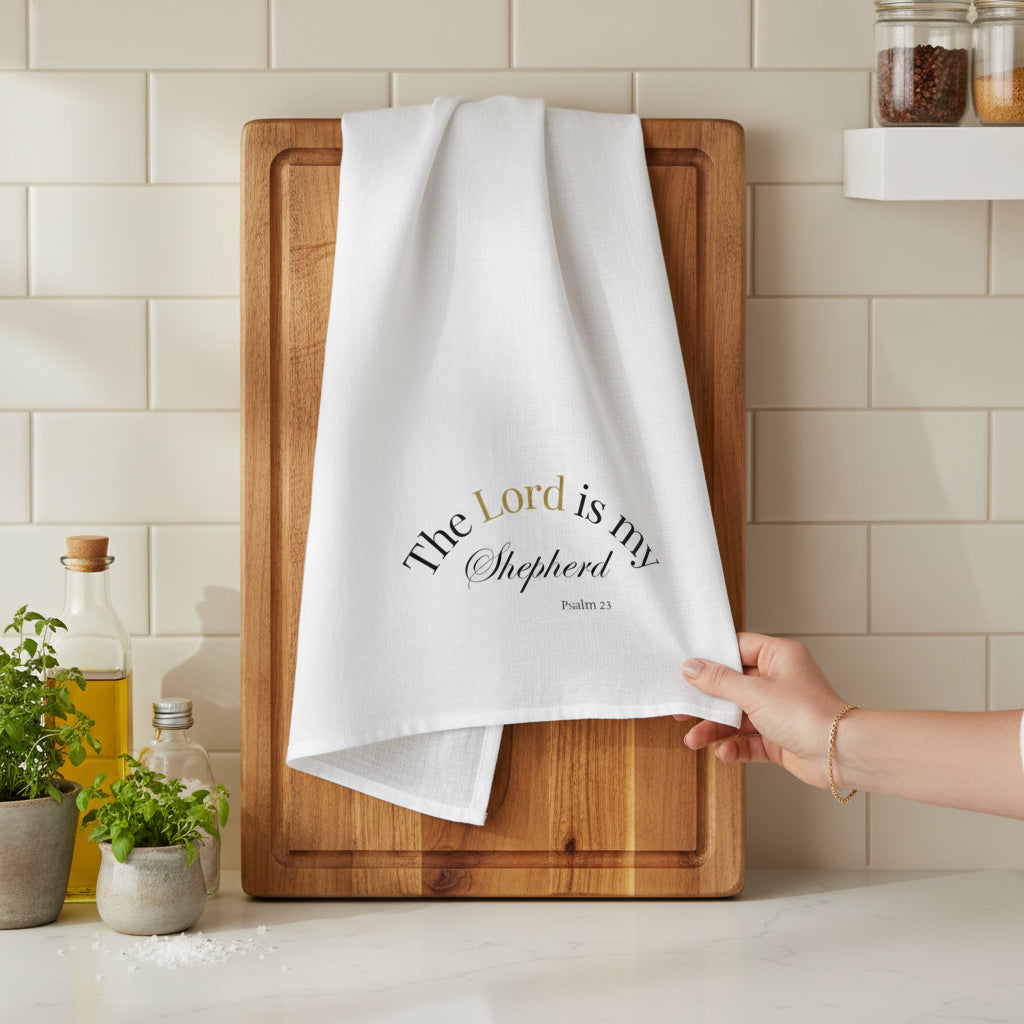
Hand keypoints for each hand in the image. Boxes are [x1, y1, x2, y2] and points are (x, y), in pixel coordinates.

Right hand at [679, 633, 851, 789]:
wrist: (841, 754)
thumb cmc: (808, 714)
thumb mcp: (754, 692)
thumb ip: (719, 681)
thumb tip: (692, 667)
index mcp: (779, 657)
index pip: (737, 648)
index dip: (711, 658)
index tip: (686, 667)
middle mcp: (780, 681)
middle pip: (733, 685)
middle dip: (708, 700)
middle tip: (683, 706)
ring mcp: (780, 711)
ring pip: (738, 715)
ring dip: (715, 728)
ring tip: (694, 739)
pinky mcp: (780, 738)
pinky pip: (750, 740)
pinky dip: (735, 746)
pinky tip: (724, 752)